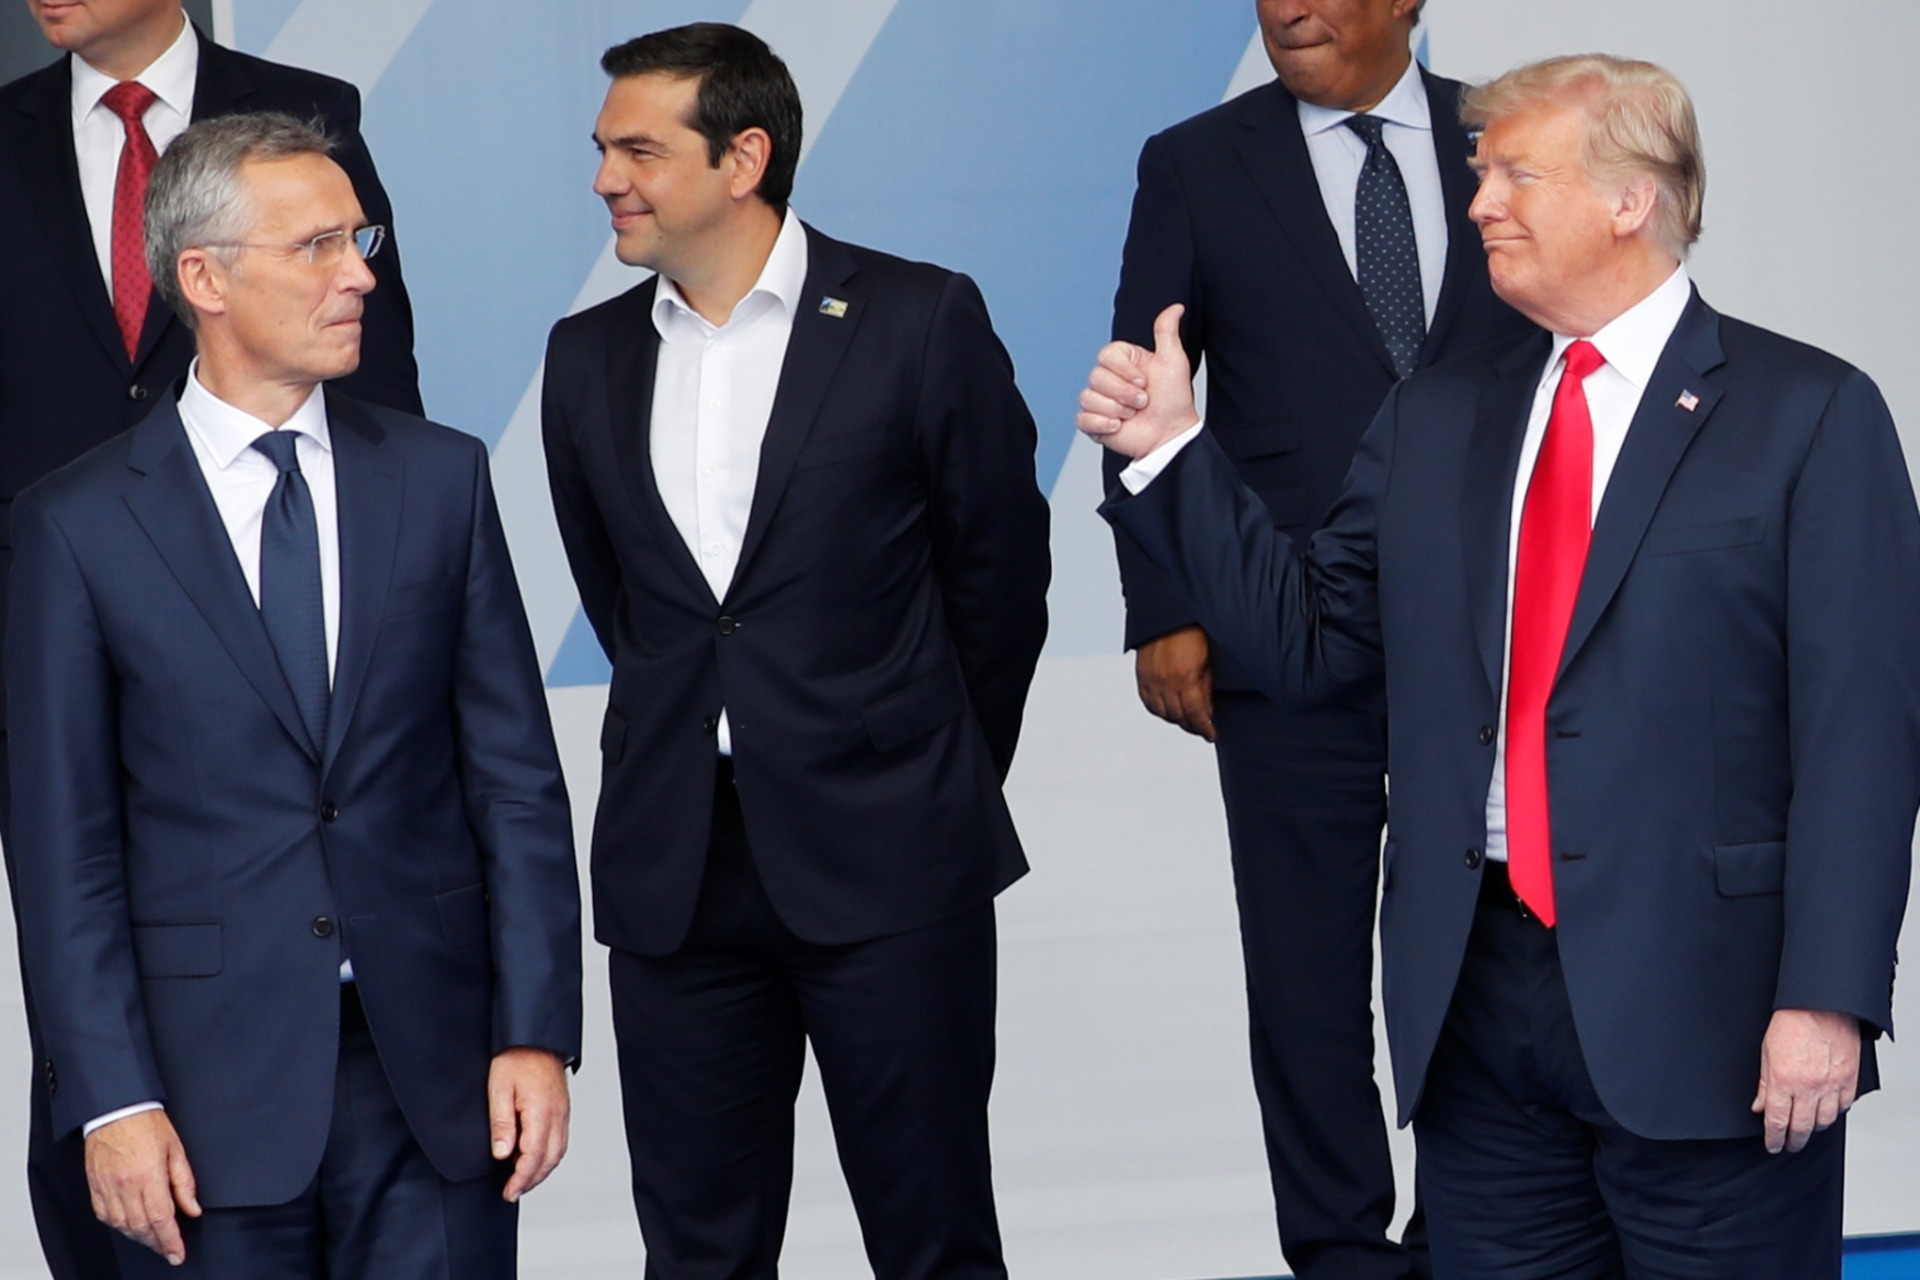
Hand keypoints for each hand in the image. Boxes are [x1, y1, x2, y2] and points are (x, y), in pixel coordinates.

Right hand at [85, 1109, 200, 1264]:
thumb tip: (192, 1209)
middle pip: (141, 1227)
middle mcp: (125, 1185)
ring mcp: (107, 1187)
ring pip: (122, 1225)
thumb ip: (184, 1182)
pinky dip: (118, 1226)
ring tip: (153, 1241)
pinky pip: (104, 1215)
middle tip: (169, 1251)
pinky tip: (129, 1227)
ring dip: (139, 1237)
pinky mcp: (95, 1186)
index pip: (161, 1218)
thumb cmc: (147, 1123)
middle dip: (157, 1244)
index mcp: (148, 1175)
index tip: (177, 1254)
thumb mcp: (176, 1149)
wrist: (115, 1108)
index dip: (170, 1241)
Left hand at [489, 1047, 569, 1201]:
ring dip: (542, 1171)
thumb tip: (502, 1153)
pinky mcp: (562, 1109)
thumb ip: (501, 1123)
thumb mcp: (498, 1088)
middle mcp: (557, 1114)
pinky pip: (560, 1140)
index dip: (521, 1178)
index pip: (534, 1155)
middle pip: (550, 1159)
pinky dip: (549, 1157)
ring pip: (558, 1152)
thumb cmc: (516, 1057)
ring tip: (522, 1181)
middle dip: (531, 1180)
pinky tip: (535, 1159)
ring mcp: (563, 1112)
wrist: (536, 1037)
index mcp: (541, 1110)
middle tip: (512, 1192)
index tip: (508, 1192)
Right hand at [1077, 304, 1200, 458]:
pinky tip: (1119, 426)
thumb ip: (1166, 332)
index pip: (1105, 356)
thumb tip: (1176, 308)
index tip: (1144, 380)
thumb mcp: (1172, 361)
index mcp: (1122, 362)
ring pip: (1089, 398)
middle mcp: (1108, 380)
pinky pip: (1082, 418)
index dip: (1124, 371)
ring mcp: (1099, 402)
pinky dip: (1102, 424)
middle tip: (1142, 401)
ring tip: (1132, 415)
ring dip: (1116, 410)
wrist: (1170, 435)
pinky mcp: (1093, 423)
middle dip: (1123, 393)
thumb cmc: (1173, 401)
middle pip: (1095, 377)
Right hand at [1135, 626, 1214, 740]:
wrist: (1169, 611)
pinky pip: (1148, 701)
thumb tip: (1208, 712)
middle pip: (1178, 717)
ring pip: (1162, 713)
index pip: (1196, 714)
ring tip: (1187, 721)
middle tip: (1202, 729)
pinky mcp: (1142, 674)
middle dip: (1192, 726)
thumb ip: (1206, 688)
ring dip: (1175, 720)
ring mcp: (1151, 678)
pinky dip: (1158, 710)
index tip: (1212, 734)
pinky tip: (1168, 711)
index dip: (1205, 729)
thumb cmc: (1194, 631)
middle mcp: (1166, 681)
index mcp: (1186, 678)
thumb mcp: (1208, 661)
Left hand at [1752, 1008, 1859, 1153]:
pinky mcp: (1849, 1079)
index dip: (1774, 1138)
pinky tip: (1827, 1113)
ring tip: (1807, 1131)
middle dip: (1794, 1141)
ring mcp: (1831, 1085)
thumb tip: (1760, 1107)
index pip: (1777, 1121)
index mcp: (1784, 1081)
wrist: (1821, 1006)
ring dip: (1814, 1129)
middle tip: (1789, 1145)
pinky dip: (1834, 1114)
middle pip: (1802, 1127)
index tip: (1773, 1145)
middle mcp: (1809, 1087)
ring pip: (1824, 1121)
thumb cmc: (1791, 1023)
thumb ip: (1764, 1084)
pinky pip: (1843, 1107)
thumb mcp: (1766, 1053)